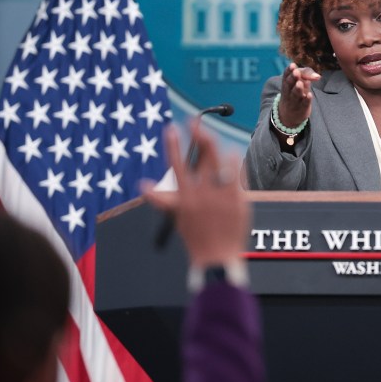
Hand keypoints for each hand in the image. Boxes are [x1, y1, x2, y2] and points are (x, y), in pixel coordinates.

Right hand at [142, 123, 249, 267]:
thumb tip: (142, 186)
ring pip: (222, 161)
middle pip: (203, 155)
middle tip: (195, 122)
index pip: (176, 164)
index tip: (171, 127)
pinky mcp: (238, 200)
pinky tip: (232, 153)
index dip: (172, 144)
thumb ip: (163, 199)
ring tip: (213, 140)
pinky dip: (233, 161)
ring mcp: (222, 197)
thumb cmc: (196, 237)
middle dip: (199, 134)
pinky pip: (236, 173)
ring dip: (217, 147)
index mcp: (185, 197)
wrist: (217, 259)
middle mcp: (202, 194)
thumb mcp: (177, 217)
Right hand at [278, 63, 320, 126]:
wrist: (289, 115)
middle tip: (296, 73)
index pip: (286, 75)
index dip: (289, 70)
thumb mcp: (300, 81)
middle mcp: (289, 91)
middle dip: (293, 78)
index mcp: (287, 82)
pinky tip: (309, 95)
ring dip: (298, 89)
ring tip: (300, 83)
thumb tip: (318, 76)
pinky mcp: (302, 108)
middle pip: (289, 84)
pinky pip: (304, 104)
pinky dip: (306, 100)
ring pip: (295, 94)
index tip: (293, 65)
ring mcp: (295, 100)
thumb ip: (307, 74)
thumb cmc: (296, 92)